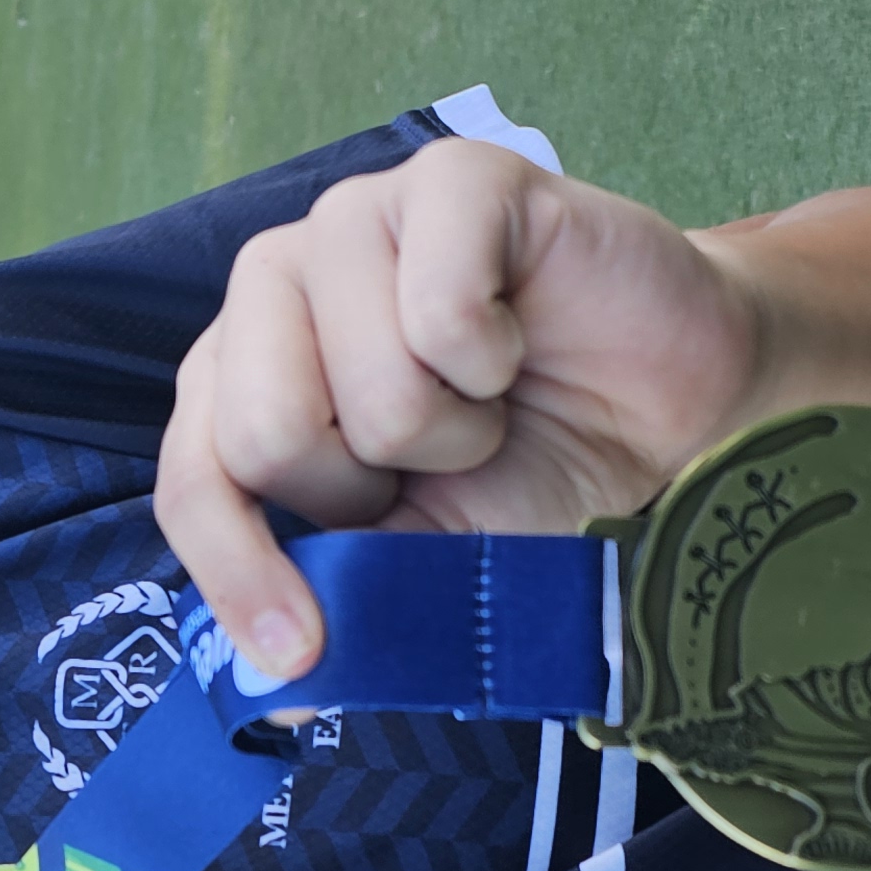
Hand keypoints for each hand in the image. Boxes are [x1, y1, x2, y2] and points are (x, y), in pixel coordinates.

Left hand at [153, 142, 762, 681]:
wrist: (677, 408)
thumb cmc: (536, 470)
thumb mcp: (426, 560)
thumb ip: (346, 602)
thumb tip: (277, 693)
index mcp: (241, 375)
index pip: (194, 476)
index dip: (240, 572)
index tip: (300, 650)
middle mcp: (276, 285)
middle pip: (265, 434)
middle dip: (375, 487)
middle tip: (441, 459)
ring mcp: (354, 218)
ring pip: (366, 388)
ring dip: (452, 430)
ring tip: (488, 399)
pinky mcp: (449, 177)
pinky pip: (440, 312)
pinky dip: (495, 362)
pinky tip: (518, 339)